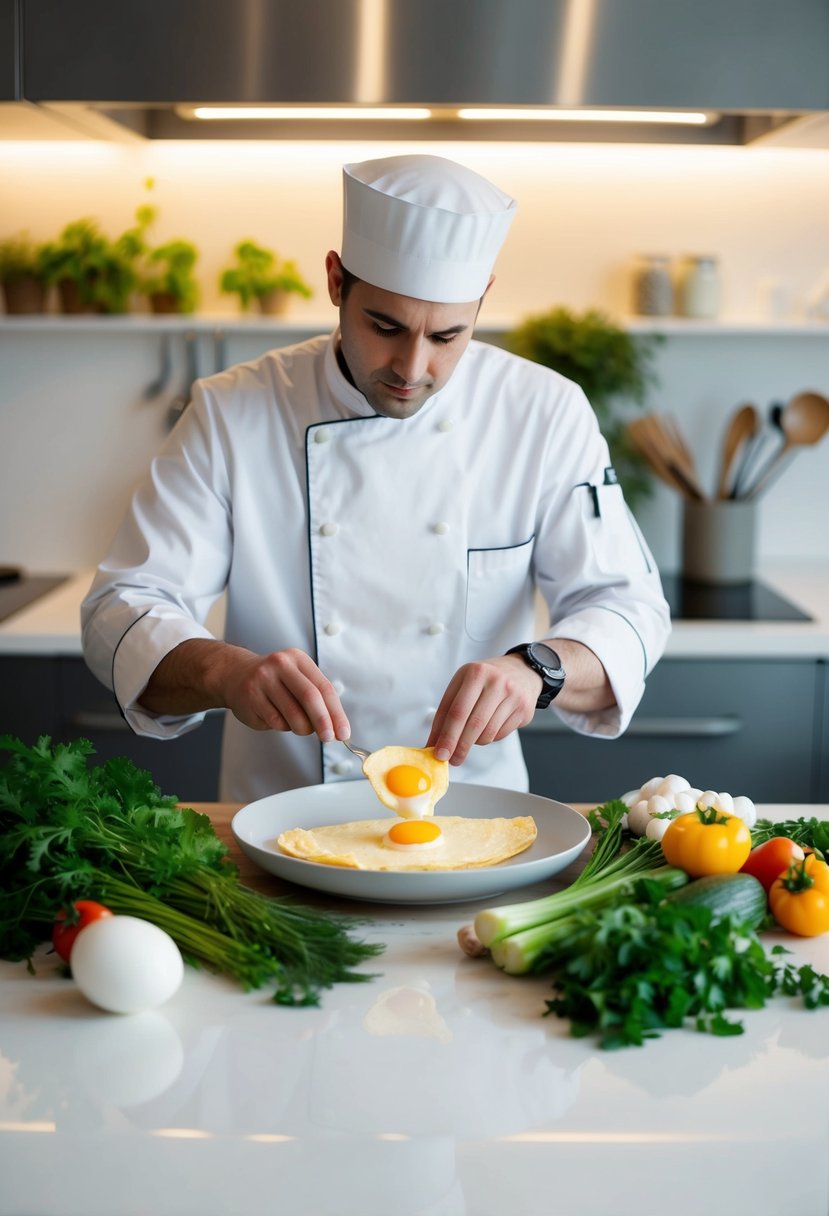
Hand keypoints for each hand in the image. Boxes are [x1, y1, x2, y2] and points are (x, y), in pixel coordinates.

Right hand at [140, 640, 350, 744]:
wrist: (234, 674)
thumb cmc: (274, 681)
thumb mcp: (297, 679)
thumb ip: (316, 699)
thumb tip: (336, 728)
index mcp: (299, 659)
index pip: (324, 688)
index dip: (336, 713)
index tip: (343, 732)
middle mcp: (281, 665)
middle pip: (310, 697)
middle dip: (323, 722)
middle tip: (328, 738)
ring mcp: (264, 679)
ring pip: (292, 714)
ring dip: (301, 728)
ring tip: (300, 728)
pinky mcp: (251, 696)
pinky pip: (275, 721)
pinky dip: (282, 727)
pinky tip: (277, 719)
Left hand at [426, 655, 540, 765]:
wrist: (522, 671)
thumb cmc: (487, 680)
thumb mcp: (465, 684)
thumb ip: (448, 710)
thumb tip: (436, 741)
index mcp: (475, 673)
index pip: (455, 710)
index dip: (445, 734)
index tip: (437, 751)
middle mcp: (495, 682)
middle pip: (472, 724)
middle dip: (458, 746)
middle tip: (451, 759)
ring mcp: (512, 696)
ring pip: (487, 733)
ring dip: (474, 742)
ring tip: (471, 738)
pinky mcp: (524, 709)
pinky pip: (500, 734)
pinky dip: (490, 738)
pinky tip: (488, 728)